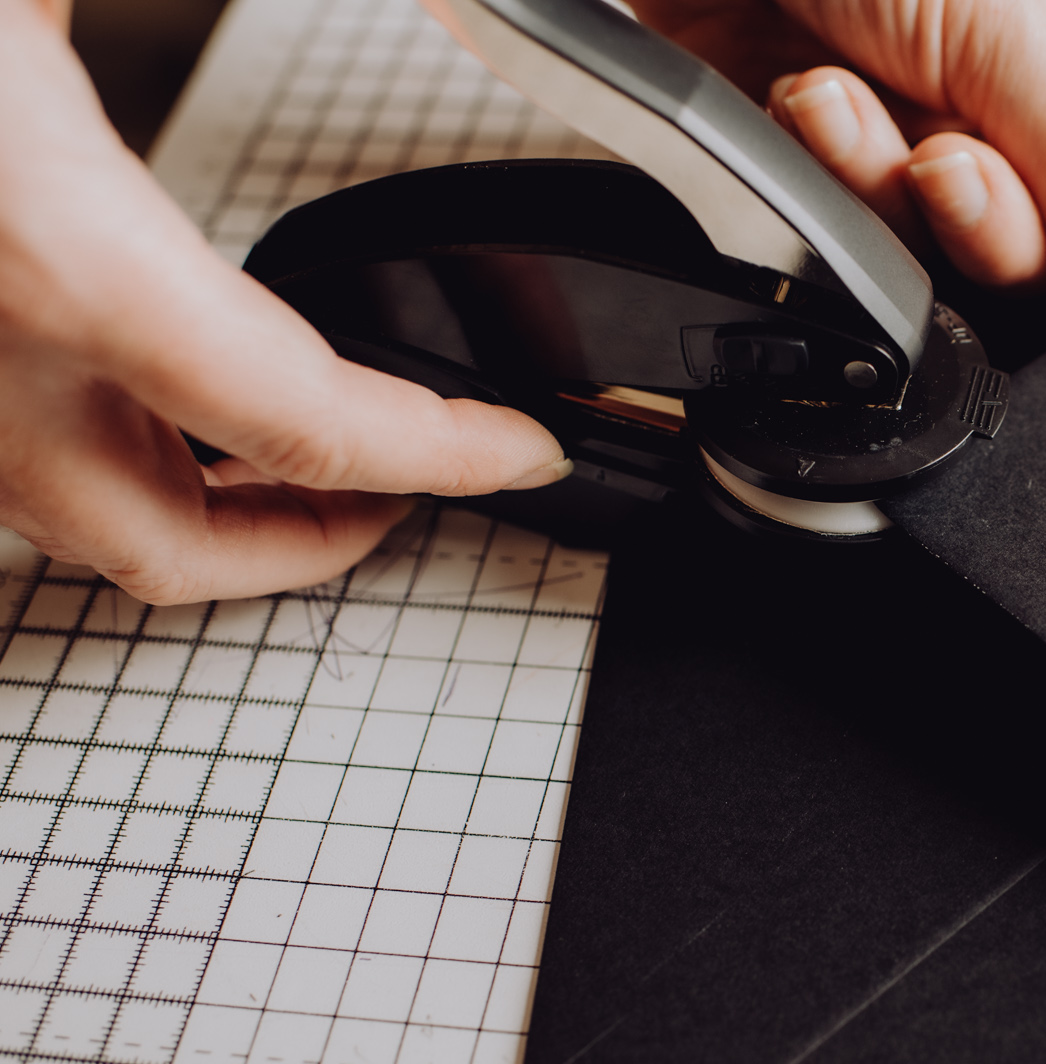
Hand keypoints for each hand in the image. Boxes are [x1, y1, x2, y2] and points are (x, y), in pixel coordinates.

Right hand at [0, 0, 567, 605]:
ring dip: (200, 501)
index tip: (514, 454)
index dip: (435, 455)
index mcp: (55, 264)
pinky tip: (154, 372)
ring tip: (299, 457)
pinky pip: (14, 440)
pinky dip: (115, 437)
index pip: (305, 423)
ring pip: (71, 509)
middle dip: (303, 546)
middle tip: (402, 500)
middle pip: (167, 547)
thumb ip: (161, 11)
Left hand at [630, 0, 1045, 340]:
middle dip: (987, 219)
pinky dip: (824, 165)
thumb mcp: (1021, 39)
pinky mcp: (840, 151)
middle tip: (944, 161)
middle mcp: (1041, 97)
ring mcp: (938, 123)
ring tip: (843, 95)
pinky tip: (806, 91)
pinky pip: (857, 224)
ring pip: (947, 252)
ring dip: (887, 186)